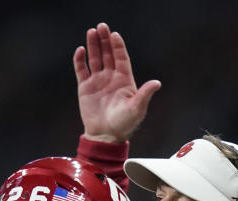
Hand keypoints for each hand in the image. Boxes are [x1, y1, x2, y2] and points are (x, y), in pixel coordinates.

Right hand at [75, 22, 160, 142]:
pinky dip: (80, 60)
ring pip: (95, 58)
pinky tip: (80, 50)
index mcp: (124, 80)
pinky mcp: (85, 88)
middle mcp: (111, 78)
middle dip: (105, 40)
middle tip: (102, 26)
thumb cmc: (124, 124)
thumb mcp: (137, 109)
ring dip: (93, 45)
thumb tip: (157, 83)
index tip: (114, 35)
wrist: (106, 136)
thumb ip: (145, 94)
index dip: (118, 46)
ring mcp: (98, 81)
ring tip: (91, 32)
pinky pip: (82, 70)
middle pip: (108, 54)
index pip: (121, 58)